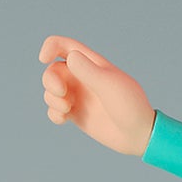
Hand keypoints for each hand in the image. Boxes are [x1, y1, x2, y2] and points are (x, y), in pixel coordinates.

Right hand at [38, 36, 153, 155]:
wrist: (137, 134)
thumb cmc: (129, 106)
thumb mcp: (110, 86)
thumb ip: (89, 72)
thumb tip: (70, 57)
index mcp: (92, 64)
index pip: (65, 46)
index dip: (50, 47)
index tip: (44, 59)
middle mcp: (83, 77)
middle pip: (52, 70)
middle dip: (49, 80)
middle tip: (62, 93)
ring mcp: (78, 96)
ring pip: (50, 91)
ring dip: (51, 99)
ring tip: (66, 109)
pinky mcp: (75, 114)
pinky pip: (54, 110)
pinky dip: (53, 113)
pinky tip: (63, 120)